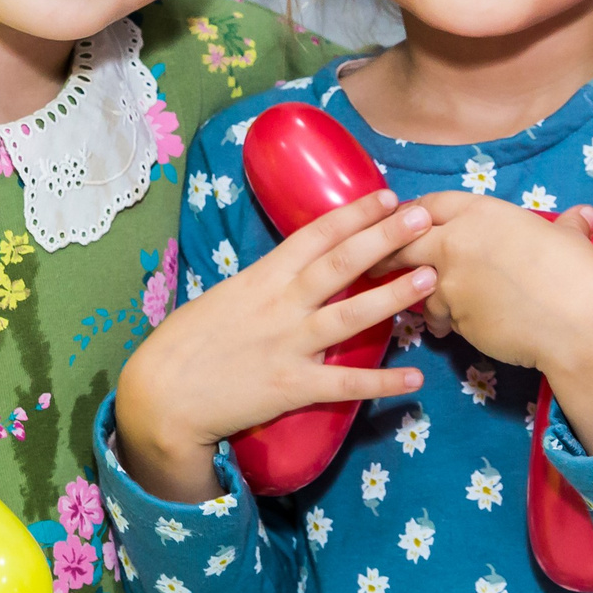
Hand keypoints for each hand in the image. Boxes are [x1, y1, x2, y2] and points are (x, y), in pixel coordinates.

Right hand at [116, 192, 434, 501]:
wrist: (161, 396)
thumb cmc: (187, 343)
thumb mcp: (224, 297)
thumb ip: (264, 285)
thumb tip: (295, 270)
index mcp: (262, 279)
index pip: (314, 235)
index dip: (352, 214)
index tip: (385, 196)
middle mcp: (279, 306)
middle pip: (339, 265)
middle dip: (383, 238)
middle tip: (422, 218)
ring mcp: (288, 346)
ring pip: (350, 316)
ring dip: (393, 296)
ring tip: (430, 277)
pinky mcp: (292, 387)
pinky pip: (345, 384)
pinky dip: (382, 382)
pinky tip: (415, 379)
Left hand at [379, 194, 592, 368]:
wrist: (577, 322)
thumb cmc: (576, 272)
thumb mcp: (571, 238)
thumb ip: (567, 225)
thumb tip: (583, 214)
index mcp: (480, 213)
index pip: (430, 204)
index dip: (411, 213)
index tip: (400, 221)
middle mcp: (455, 242)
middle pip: (403, 242)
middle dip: (385, 251)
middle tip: (374, 260)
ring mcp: (450, 282)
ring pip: (416, 285)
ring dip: (415, 295)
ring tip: (422, 307)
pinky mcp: (453, 318)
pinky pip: (438, 317)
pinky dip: (441, 322)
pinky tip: (450, 329)